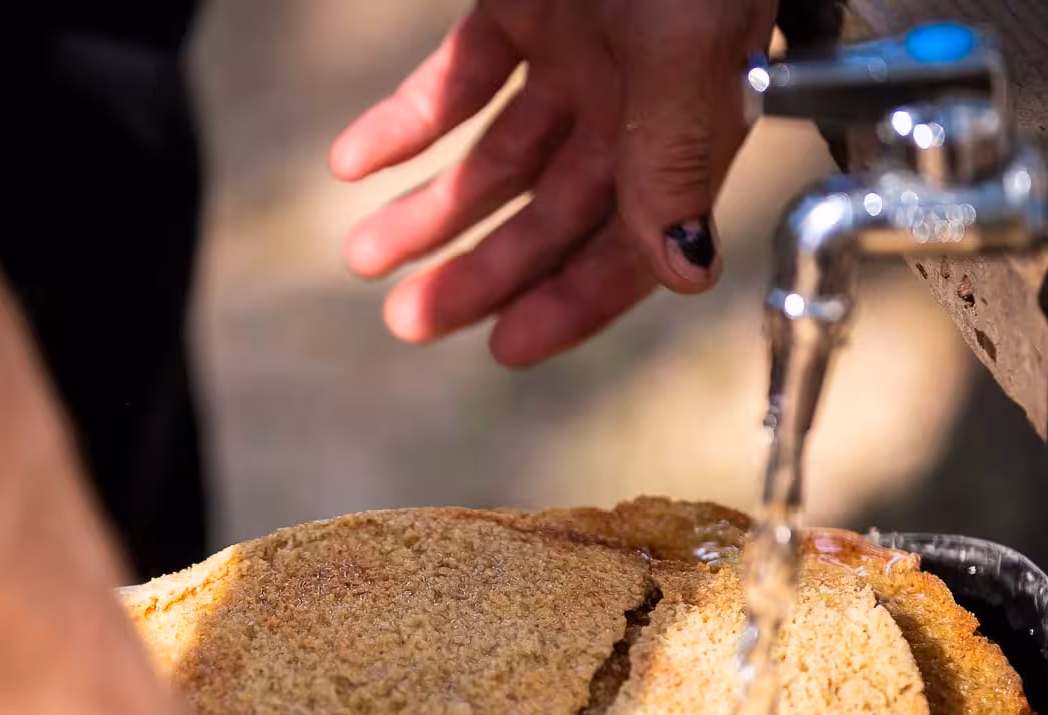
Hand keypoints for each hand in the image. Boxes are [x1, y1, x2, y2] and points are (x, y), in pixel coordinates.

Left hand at [332, 0, 774, 364]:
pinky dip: (405, 123)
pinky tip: (355, 164)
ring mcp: (578, 49)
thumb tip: (687, 270)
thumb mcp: (688, 43)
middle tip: (408, 318)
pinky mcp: (521, 6)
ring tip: (366, 255)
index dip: (571, 300)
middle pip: (550, 210)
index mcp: (691, 114)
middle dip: (479, 268)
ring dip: (430, 208)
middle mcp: (635, 94)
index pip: (632, 239)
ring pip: (495, 156)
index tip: (501, 348)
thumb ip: (680, 151)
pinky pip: (456, 81)